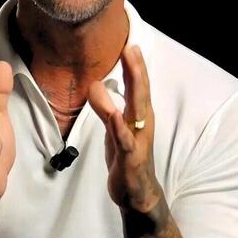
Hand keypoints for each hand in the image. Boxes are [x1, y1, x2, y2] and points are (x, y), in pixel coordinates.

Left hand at [87, 45, 162, 212]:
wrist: (138, 194)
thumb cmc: (127, 158)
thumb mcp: (114, 130)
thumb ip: (105, 107)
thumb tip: (95, 85)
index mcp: (138, 116)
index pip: (136, 86)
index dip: (133, 65)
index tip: (129, 42)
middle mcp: (142, 124)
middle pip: (140, 92)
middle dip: (136, 69)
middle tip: (131, 46)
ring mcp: (138, 140)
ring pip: (136, 110)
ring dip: (133, 88)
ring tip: (129, 68)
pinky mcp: (131, 158)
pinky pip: (125, 140)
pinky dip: (120, 126)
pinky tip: (116, 114)